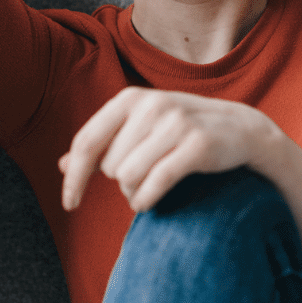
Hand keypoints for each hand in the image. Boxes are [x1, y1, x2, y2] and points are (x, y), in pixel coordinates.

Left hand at [59, 87, 281, 211]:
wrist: (240, 128)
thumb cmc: (180, 131)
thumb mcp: (139, 128)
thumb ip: (103, 143)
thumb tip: (61, 164)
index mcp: (129, 98)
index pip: (86, 142)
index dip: (73, 177)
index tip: (69, 204)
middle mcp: (151, 105)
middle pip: (109, 166)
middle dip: (120, 182)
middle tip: (142, 178)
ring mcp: (176, 123)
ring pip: (128, 178)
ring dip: (134, 193)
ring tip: (150, 186)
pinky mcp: (197, 145)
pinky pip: (154, 184)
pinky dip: (145, 200)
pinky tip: (148, 201)